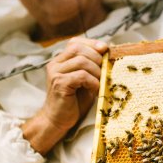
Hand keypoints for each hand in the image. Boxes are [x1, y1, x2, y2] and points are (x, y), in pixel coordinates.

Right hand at [21, 37, 108, 154]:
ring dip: (96, 71)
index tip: (105, 49)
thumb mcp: (85, 79)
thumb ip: (91, 66)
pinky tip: (95, 89)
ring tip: (100, 81)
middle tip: (104, 70)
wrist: (58, 120)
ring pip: (81, 61)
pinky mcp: (59, 83)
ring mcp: (55, 73)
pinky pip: (81, 75)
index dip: (91, 43)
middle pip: (78, 48)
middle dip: (96, 57)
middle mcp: (55, 64)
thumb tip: (108, 52)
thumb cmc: (74, 101)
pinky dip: (93, 81)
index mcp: (60, 60)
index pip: (75, 42)